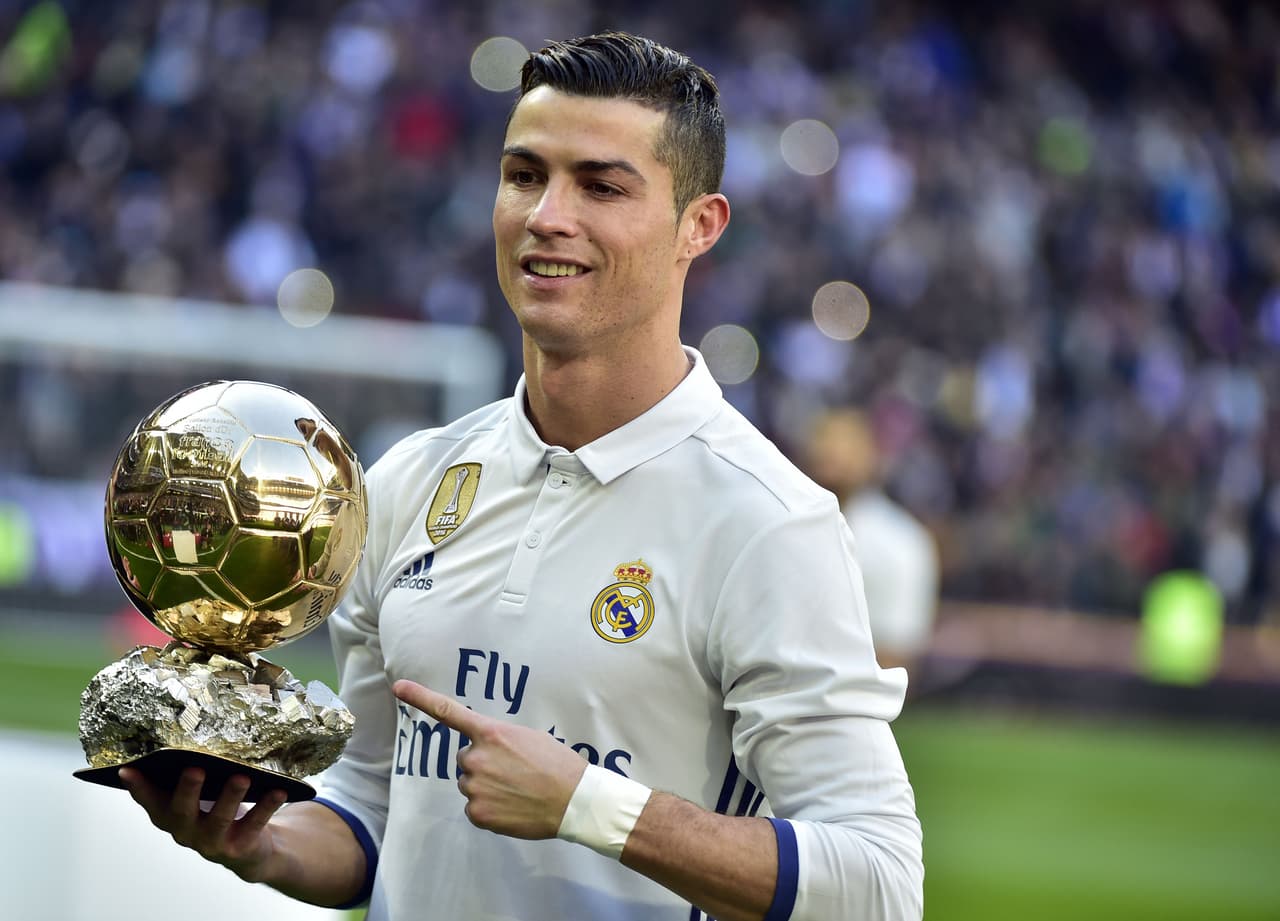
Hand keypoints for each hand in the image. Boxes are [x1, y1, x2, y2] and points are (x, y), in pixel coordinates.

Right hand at [119, 766, 287, 881]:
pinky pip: (254, 824)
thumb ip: (184, 776)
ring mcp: (212, 842)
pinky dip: (266, 807)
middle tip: (194, 769)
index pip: (150, 802)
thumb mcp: (196, 797)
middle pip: (183, 812)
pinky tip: (278, 790)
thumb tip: (176, 736)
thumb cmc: (217, 812)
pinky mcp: (239, 847)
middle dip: (187, 790)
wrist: (249, 851)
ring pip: (219, 819)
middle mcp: (186, 832)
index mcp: (171, 817)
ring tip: (241, 777)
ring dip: (230, 797)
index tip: (127, 769)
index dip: (137, 788)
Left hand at [392, 679, 586, 838]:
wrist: (574, 800)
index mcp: (491, 733)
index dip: (420, 697)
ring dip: (487, 786)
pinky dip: (490, 809)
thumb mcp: (529, 738)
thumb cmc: (557, 765)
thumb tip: (487, 752)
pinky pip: (475, 808)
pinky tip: (512, 807)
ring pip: (470, 784)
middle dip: (483, 764)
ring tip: (517, 790)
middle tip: (513, 772)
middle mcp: (476, 757)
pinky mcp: (477, 813)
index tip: (398, 687)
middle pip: (465, 759)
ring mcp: (474, 786)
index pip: (448, 711)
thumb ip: (499, 741)